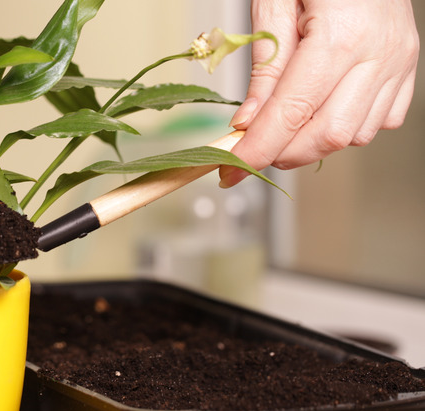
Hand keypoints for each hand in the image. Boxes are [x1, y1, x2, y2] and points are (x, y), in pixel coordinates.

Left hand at [220, 0, 418, 186]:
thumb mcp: (273, 4)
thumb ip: (265, 66)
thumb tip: (248, 121)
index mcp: (341, 36)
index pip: (292, 113)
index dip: (257, 149)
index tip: (230, 168)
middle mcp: (379, 53)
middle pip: (329, 135)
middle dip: (283, 153)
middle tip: (250, 152)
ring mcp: (399, 62)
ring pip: (355, 135)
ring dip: (312, 144)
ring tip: (283, 128)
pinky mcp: (407, 67)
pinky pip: (380, 121)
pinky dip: (345, 129)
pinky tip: (320, 112)